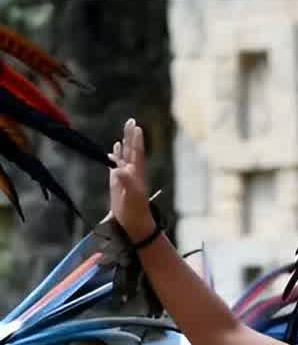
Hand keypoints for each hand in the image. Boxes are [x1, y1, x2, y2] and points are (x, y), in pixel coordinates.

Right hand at [108, 118, 154, 243]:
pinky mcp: (116, 183)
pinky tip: (114, 150)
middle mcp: (131, 172)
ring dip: (124, 144)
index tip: (136, 127)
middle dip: (130, 136)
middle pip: (131, 150)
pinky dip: (115, 156)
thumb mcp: (131, 195)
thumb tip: (118, 168)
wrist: (133, 223)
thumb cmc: (135, 210)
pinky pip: (115, 165)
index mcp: (137, 173)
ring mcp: (124, 177)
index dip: (136, 140)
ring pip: (124, 156)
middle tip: (131, 121)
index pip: (136, 152)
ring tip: (124, 133)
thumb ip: (125, 181)